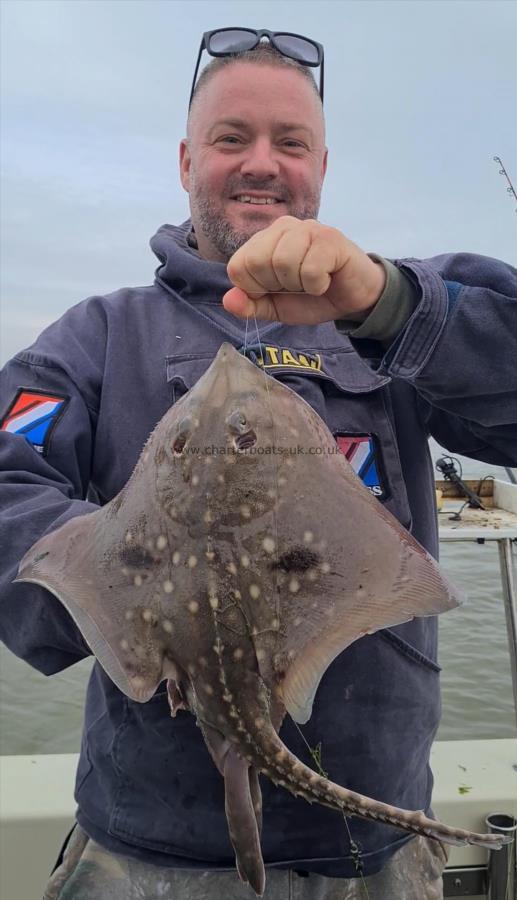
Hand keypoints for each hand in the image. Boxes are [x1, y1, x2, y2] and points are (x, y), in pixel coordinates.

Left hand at [223, 216, 385, 324]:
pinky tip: (326, 279)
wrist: (354, 298)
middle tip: (297, 285)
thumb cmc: (313, 297)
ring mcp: (308, 228)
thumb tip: (228, 300)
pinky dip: (318, 285)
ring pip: (283, 263)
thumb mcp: (276, 308)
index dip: (255, 288)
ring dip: (299, 285)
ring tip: (312, 281)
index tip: (276, 290)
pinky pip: (310, 269)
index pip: (238, 266)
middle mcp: (283, 227)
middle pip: (257, 262)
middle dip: (277, 286)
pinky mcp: (330, 237)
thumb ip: (250, 305)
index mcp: (264, 241)